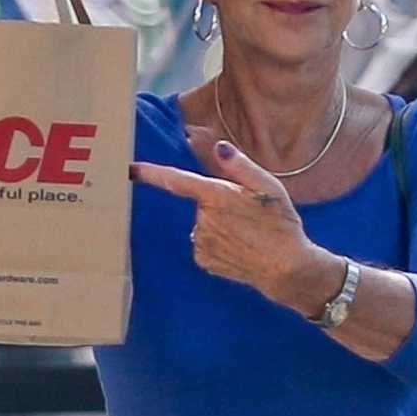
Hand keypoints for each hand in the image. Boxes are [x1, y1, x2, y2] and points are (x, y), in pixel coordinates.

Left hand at [129, 134, 318, 306]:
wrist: (286, 268)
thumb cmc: (281, 224)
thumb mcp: (268, 186)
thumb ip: (240, 166)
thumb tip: (219, 147)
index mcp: (216, 196)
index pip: (177, 181)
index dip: (152, 173)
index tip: (130, 168)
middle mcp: (203, 219)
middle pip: (201, 204)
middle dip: (219, 205)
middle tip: (248, 216)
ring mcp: (201, 242)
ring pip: (203, 225)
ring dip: (219, 227)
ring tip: (247, 235)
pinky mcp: (203, 260)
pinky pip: (204, 245)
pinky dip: (218, 245)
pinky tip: (239, 249)